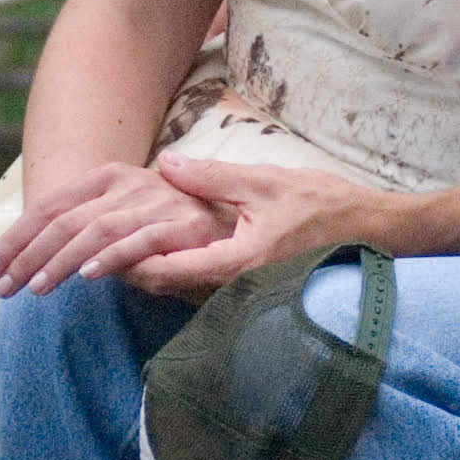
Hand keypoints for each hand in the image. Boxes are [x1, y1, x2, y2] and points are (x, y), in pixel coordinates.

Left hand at [0, 160, 233, 298]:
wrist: (252, 214)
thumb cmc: (180, 227)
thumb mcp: (127, 222)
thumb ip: (90, 230)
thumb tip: (37, 252)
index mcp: (110, 177)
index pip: (49, 207)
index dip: (14, 238)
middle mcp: (130, 183)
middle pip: (64, 220)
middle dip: (25, 256)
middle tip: (1, 288)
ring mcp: (157, 202)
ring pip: (95, 231)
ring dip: (60, 262)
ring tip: (34, 289)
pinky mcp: (185, 225)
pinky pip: (140, 241)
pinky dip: (112, 258)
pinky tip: (87, 277)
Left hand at [119, 152, 396, 296]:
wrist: (373, 232)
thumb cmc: (324, 204)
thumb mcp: (263, 182)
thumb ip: (210, 177)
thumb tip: (165, 165)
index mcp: (234, 263)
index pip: (164, 270)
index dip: (125, 264)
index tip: (92, 258)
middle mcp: (235, 288)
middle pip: (167, 287)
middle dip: (129, 273)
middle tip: (86, 262)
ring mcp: (245, 295)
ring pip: (182, 291)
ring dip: (149, 275)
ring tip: (111, 261)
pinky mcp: (252, 291)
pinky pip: (203, 288)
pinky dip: (175, 274)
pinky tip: (160, 259)